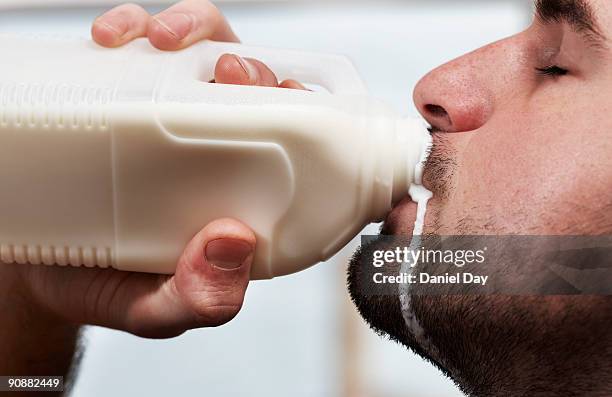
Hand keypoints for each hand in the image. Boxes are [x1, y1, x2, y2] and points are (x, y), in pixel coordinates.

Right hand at [6, 0, 304, 341]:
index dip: (295, 108)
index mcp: (234, 191)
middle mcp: (205, 147)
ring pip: (196, 52)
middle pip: (245, 86)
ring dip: (191, 30)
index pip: (284, 139)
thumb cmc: (103, 286)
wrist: (32, 269)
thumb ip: (201, 299)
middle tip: (224, 70)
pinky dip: (129, 28)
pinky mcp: (117, 96)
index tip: (283, 95)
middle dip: (244, 65)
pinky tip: (113, 40)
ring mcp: (161, 117)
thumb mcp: (153, 310)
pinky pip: (135, 49)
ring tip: (159, 42)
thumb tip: (235, 243)